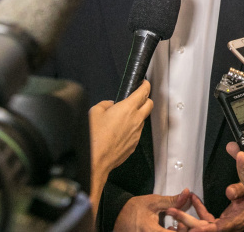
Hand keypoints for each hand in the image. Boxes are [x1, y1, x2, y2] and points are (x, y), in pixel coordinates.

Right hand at [88, 80, 153, 217]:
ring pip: (142, 120)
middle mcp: (136, 120)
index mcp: (128, 108)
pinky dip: (131, 129)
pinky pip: (136, 133)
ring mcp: (137, 133)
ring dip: (136, 116)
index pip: (144, 92)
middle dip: (145, 99)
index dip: (145, 85)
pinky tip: (118, 132)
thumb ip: (105, 104)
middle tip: (137, 98)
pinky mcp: (134, 145)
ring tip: (121, 119)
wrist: (95, 161)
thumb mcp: (94, 112)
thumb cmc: (94, 137)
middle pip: (149, 104)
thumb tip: (110, 105)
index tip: (144, 83)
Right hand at [114, 189, 192, 230]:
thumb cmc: (135, 208)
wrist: (118, 215)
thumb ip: (172, 200)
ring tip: (177, 226)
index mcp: (150, 230)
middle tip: (183, 224)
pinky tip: (169, 229)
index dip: (183, 229)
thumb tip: (187, 193)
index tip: (185, 223)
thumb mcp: (154, 202)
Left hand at [164, 186, 243, 230]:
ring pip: (202, 226)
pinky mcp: (222, 221)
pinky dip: (198, 209)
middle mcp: (228, 226)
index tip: (188, 228)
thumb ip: (240, 189)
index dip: (202, 229)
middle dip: (185, 221)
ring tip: (173, 209)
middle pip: (203, 229)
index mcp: (235, 222)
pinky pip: (207, 218)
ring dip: (188, 217)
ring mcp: (224, 225)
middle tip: (170, 212)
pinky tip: (192, 197)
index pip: (215, 228)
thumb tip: (229, 191)